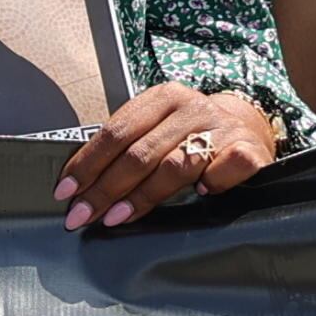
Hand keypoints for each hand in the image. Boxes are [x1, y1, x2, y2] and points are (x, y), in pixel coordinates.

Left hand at [56, 82, 276, 229]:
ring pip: (175, 166)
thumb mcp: (158, 128)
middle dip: (105, 189)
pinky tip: (200, 195)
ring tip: (116, 217)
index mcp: (161, 98)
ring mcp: (221, 128)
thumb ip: (129, 147)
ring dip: (142, 197)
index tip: (66, 191)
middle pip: (139, 153)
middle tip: (82, 215)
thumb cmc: (191, 134)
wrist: (250, 128)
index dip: (87, 164)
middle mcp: (190, 108)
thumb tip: (81, 184)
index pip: (114, 132)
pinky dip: (210, 184)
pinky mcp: (250, 149)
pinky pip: (223, 169)